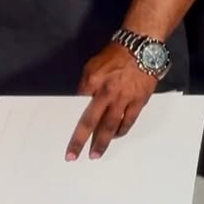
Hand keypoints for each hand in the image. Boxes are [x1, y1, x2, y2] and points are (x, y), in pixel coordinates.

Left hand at [66, 42, 156, 159]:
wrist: (142, 48)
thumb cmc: (114, 55)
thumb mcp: (92, 65)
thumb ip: (86, 84)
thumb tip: (82, 100)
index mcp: (93, 83)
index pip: (77, 105)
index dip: (69, 118)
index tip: (61, 128)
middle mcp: (107, 94)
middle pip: (91, 122)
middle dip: (81, 141)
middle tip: (73, 156)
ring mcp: (124, 99)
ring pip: (111, 126)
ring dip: (102, 142)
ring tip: (96, 154)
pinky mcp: (139, 101)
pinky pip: (129, 121)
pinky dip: (121, 131)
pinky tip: (115, 137)